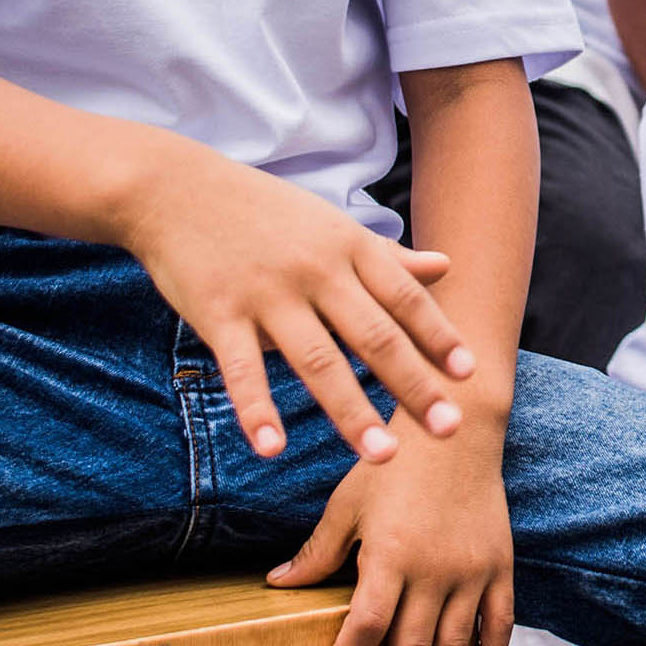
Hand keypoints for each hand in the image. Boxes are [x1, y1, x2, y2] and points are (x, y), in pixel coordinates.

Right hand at [121, 152, 473, 460]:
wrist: (175, 188)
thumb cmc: (262, 211)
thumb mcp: (330, 225)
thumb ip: (388, 255)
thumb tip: (447, 267)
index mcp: (348, 247)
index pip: (405, 299)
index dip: (439, 337)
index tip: (470, 376)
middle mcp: (316, 270)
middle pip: (375, 336)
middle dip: (414, 385)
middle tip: (449, 430)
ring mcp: (267, 293)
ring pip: (318, 360)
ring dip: (353, 412)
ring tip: (384, 456)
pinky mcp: (219, 313)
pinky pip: (242, 369)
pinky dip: (257, 410)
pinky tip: (272, 451)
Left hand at [267, 436, 515, 645]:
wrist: (458, 430)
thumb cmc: (395, 463)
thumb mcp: (348, 503)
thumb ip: (318, 551)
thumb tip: (277, 583)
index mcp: (392, 554)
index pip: (367, 625)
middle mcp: (435, 570)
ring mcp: (472, 571)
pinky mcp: (500, 566)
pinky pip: (498, 623)